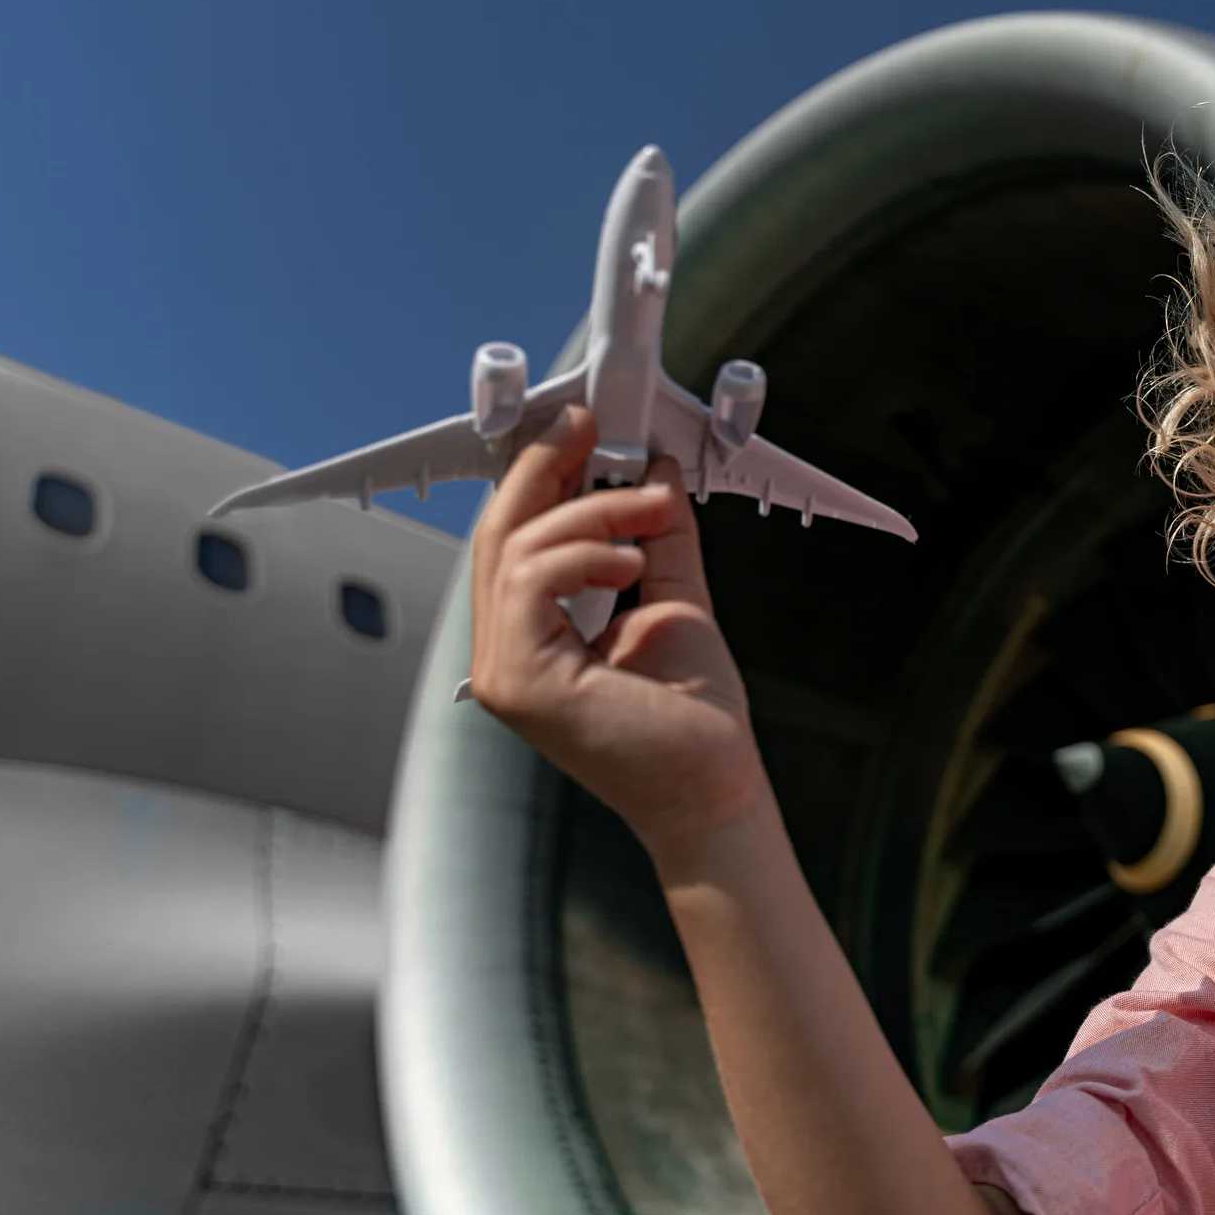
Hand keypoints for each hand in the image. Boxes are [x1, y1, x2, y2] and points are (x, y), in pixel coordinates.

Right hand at [467, 404, 767, 857]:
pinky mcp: (521, 683)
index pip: (516, 539)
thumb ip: (659, 536)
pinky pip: (528, 584)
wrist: (715, 788)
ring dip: (589, 511)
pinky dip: (581, 554)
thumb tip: (657, 472)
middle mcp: (508, 654)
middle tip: (592, 426)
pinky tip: (630, 561)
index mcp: (536, 636)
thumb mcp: (674, 599)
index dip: (541, 473)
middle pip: (499, 533)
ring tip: (651, 509)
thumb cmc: (695, 719)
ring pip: (514, 548)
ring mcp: (506, 672)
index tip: (584, 428)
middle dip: (545, 466)